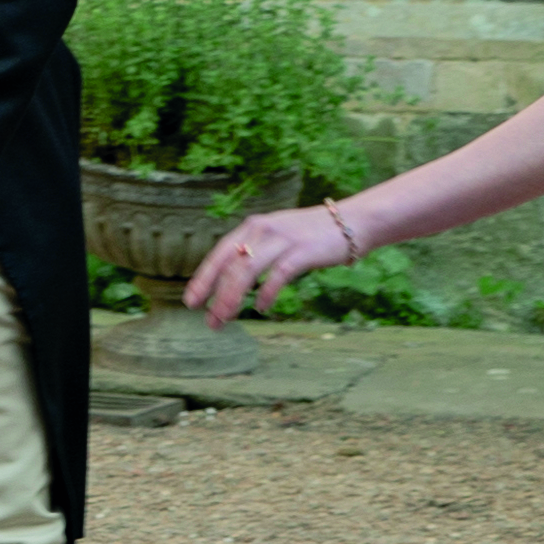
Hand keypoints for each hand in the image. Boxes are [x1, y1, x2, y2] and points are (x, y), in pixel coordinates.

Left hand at [188, 206, 355, 324]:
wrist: (352, 222)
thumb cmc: (312, 234)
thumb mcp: (277, 236)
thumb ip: (255, 251)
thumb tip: (232, 279)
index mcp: (253, 227)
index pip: (219, 254)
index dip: (203, 278)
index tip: (191, 302)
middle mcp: (263, 230)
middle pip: (230, 266)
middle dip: (215, 295)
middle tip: (209, 321)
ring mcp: (283, 239)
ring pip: (247, 271)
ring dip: (233, 297)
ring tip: (226, 318)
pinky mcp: (302, 251)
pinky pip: (278, 274)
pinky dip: (266, 293)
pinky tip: (261, 308)